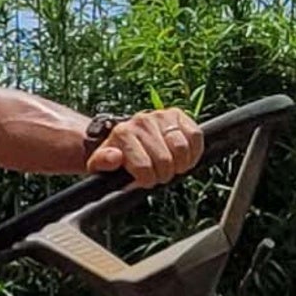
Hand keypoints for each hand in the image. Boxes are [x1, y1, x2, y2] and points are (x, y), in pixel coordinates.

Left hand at [84, 105, 203, 185]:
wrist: (127, 136)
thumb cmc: (117, 154)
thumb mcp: (100, 163)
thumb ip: (103, 162)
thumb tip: (115, 158)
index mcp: (123, 134)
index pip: (144, 168)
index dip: (149, 180)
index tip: (146, 180)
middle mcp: (142, 121)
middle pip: (165, 161)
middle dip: (164, 174)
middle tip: (160, 175)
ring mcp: (161, 116)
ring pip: (181, 148)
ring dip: (181, 164)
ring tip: (173, 167)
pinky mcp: (178, 114)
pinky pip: (195, 135)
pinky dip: (194, 151)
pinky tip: (185, 157)